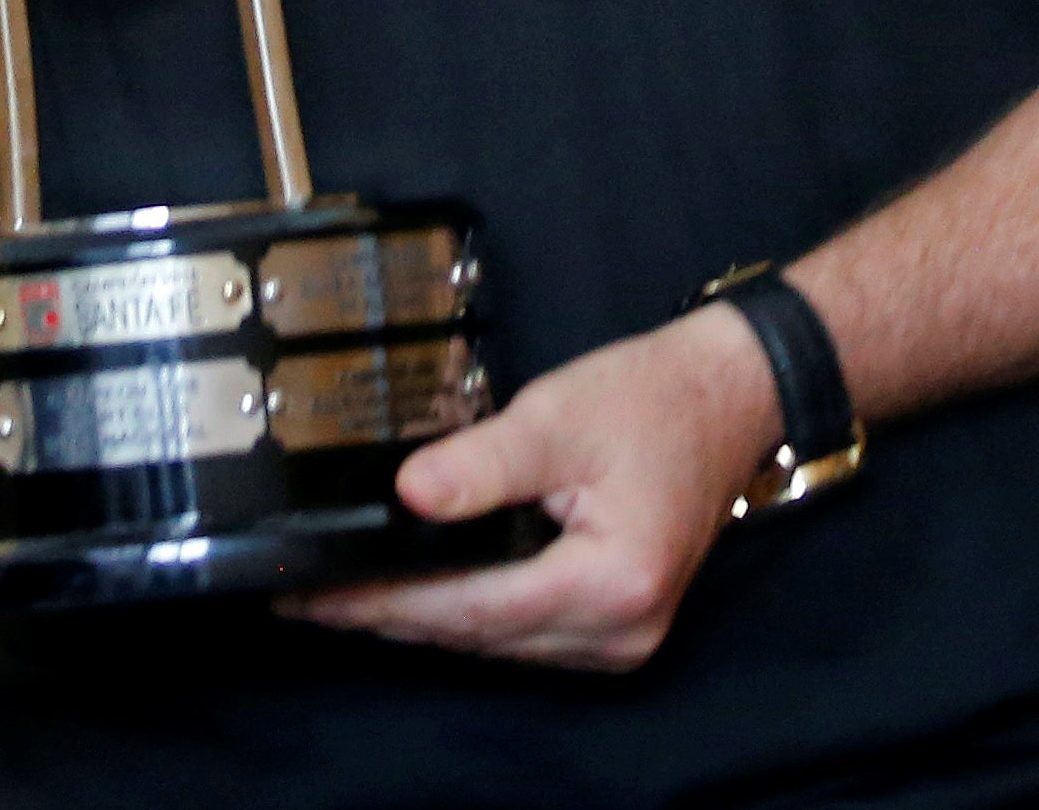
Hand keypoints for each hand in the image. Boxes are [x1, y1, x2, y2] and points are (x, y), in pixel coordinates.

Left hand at [280, 306, 781, 669]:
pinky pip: (522, 633)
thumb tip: (405, 497)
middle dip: (390, 616)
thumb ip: (481, 463)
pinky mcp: (617, 627)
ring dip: (425, 620)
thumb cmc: (656, 398)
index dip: (386, 604)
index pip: (472, 608)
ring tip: (346, 596)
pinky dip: (470, 614)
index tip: (315, 595)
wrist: (731, 396)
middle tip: (307, 598)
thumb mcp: (561, 415)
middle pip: (478, 637)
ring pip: (496, 643)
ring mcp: (623, 638)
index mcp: (612, 583)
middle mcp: (620, 630)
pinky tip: (420, 594)